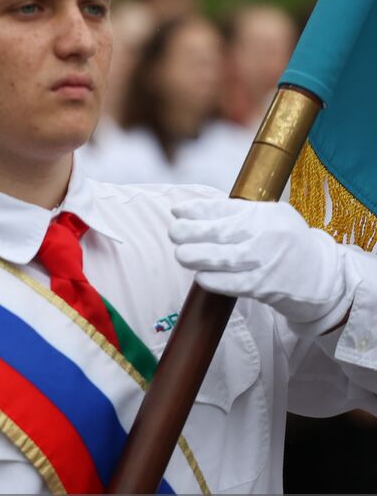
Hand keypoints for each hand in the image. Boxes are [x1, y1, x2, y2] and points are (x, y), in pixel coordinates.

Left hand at [170, 196, 353, 331]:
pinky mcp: (262, 287)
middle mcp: (267, 236)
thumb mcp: (268, 218)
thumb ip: (234, 213)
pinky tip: (199, 276)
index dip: (196, 210)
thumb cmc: (285, 242)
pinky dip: (211, 280)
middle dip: (190, 232)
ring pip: (222, 259)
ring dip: (195, 257)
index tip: (177, 211)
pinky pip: (230, 284)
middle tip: (174, 233)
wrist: (321, 277)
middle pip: (220, 233)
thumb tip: (187, 210)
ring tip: (180, 254)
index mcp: (266, 215)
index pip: (225, 208)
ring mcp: (266, 263)